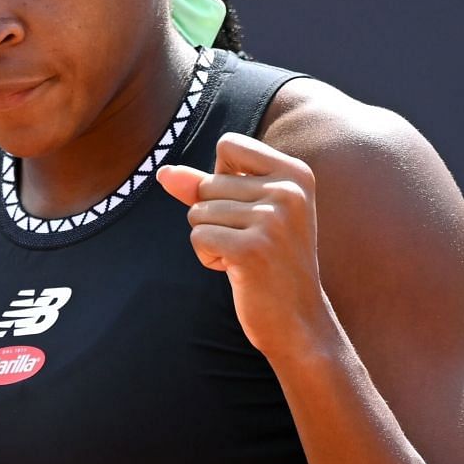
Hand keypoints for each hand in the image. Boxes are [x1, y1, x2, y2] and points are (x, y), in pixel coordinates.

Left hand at [155, 131, 337, 364]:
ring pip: (199, 211)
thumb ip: (206, 187)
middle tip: (250, 242)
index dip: (220, 175)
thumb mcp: (248, 214)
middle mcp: (288, 191)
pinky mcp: (251, 249)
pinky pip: (198, 236)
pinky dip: (208, 256)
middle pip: (209, 183)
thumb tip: (164, 172)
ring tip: (245, 257)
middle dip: (215, 216)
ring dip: (211, 239)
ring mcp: (272, 220)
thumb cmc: (271, 262)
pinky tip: (236, 270)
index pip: (229, 145)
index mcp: (296, 173)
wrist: (299, 319)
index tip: (246, 206)